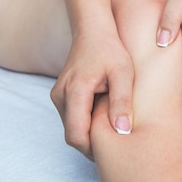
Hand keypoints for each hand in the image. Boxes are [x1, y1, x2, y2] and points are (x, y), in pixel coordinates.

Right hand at [50, 30, 133, 158]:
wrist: (92, 30)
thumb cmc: (110, 49)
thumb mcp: (123, 73)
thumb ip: (122, 101)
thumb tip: (122, 131)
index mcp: (75, 91)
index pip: (76, 135)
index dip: (92, 149)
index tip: (113, 151)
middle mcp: (60, 96)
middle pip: (72, 135)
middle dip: (92, 145)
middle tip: (117, 148)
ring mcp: (58, 96)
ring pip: (71, 128)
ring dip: (89, 134)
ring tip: (113, 133)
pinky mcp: (61, 96)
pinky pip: (72, 118)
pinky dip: (86, 124)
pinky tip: (105, 120)